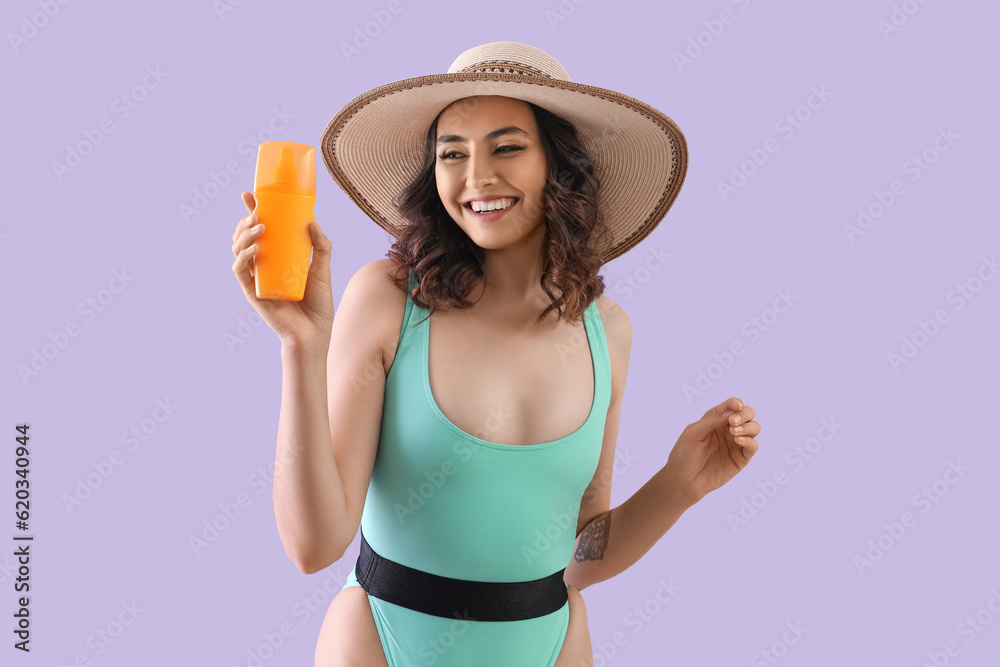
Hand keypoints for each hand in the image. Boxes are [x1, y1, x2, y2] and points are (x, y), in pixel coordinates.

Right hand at [231, 191, 335, 348]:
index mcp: (277, 257)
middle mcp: (264, 266)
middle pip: (245, 237)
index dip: (252, 211)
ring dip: (244, 235)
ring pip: (238, 250)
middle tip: (256, 212)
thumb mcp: (323, 270)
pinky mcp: (253, 292)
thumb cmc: (319, 304)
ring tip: (258, 227)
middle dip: (245, 221)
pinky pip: (240, 271)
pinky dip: (243, 258)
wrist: (315, 333)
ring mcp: (256, 278)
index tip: (250, 194)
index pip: (260, 230)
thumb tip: (313, 221)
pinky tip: (254, 248)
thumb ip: (321, 247)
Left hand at [662, 397, 760, 505]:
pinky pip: (753, 446)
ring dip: (748, 426)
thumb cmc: (684, 454)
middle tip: (732, 422)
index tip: (736, 405)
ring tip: (733, 432)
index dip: (735, 403)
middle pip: (748, 414)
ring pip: (754, 428)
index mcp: (715, 420)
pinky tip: (737, 440)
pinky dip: (750, 440)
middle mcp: (728, 429)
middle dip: (744, 414)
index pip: (731, 406)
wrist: (684, 480)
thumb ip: (711, 421)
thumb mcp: (693, 433)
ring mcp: (736, 444)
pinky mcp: (741, 458)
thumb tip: (731, 413)